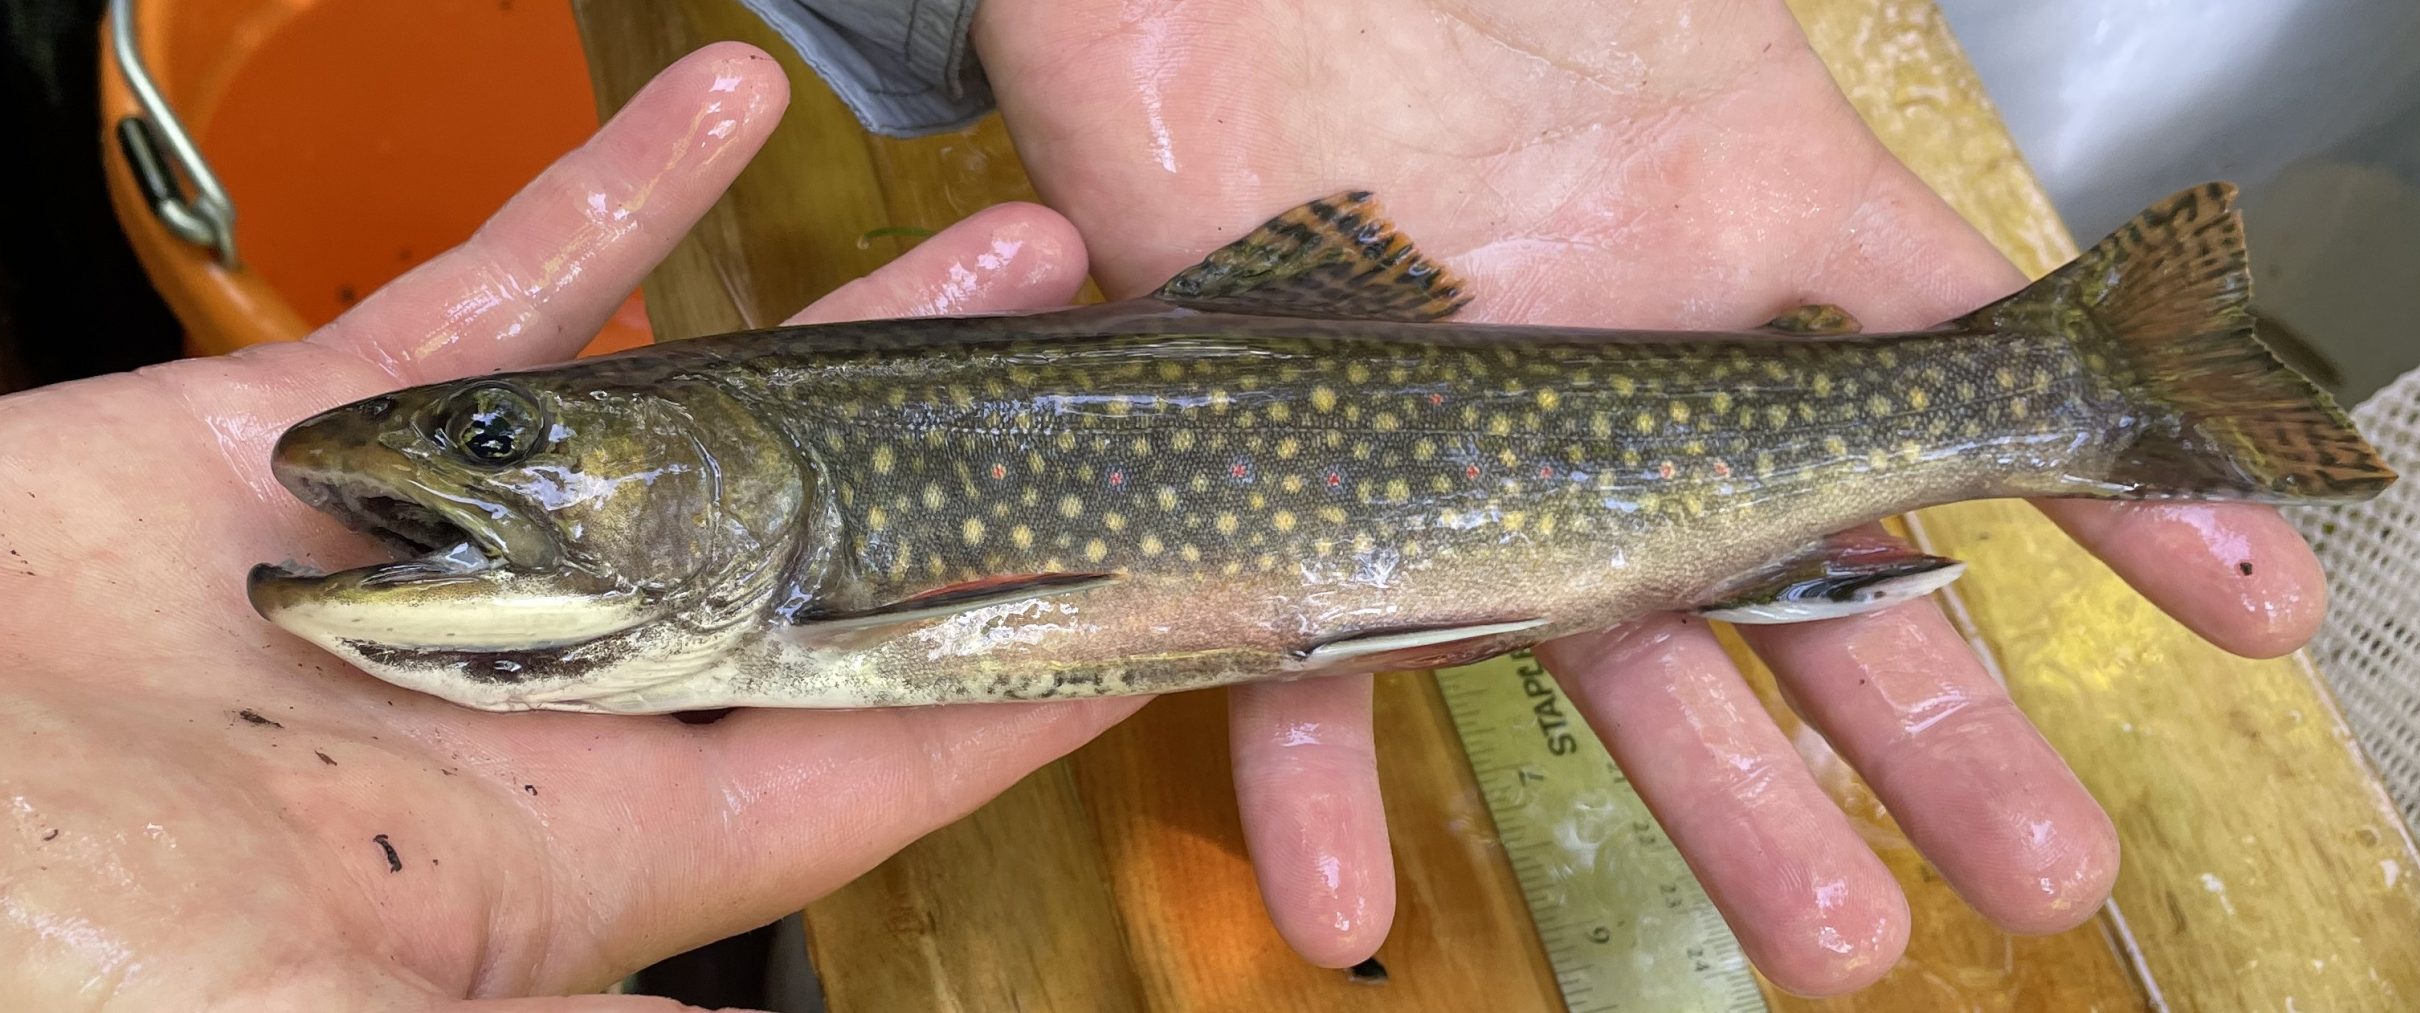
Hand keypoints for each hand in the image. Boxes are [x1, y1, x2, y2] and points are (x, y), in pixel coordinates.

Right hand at [0, 45, 1119, 1009]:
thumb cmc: (27, 948)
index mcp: (560, 858)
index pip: (849, 765)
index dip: (1001, 690)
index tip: (1137, 604)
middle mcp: (518, 706)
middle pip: (803, 569)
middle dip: (956, 468)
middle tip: (1090, 362)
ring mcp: (410, 567)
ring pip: (672, 417)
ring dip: (829, 326)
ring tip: (985, 246)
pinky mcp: (279, 440)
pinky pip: (476, 299)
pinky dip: (602, 202)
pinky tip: (716, 116)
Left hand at [974, 0, 2327, 992]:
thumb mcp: (1669, 13)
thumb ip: (1816, 101)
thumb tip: (2076, 140)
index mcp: (1737, 227)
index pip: (1960, 374)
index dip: (2110, 488)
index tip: (2251, 606)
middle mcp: (1625, 368)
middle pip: (1812, 576)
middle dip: (1939, 729)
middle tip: (2048, 870)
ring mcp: (1463, 443)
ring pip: (1607, 659)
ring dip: (1718, 806)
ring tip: (1830, 939)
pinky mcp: (1283, 482)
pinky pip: (1302, 664)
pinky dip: (1316, 786)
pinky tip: (1346, 902)